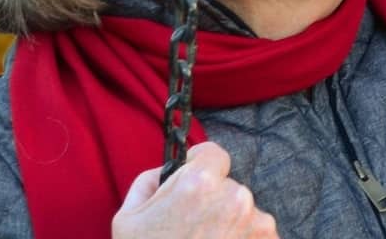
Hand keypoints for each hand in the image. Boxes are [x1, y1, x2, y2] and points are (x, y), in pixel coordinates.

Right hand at [113, 141, 278, 238]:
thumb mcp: (128, 219)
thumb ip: (150, 182)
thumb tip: (168, 171)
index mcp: (200, 183)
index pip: (214, 154)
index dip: (201, 167)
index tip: (193, 185)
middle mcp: (235, 198)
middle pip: (229, 187)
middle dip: (214, 203)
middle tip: (192, 230)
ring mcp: (257, 224)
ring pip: (245, 213)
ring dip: (231, 226)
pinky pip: (257, 235)